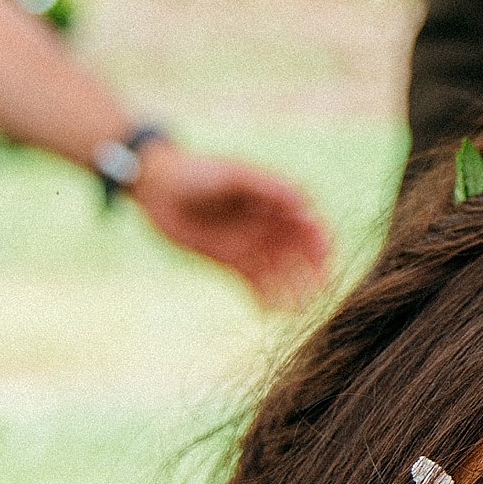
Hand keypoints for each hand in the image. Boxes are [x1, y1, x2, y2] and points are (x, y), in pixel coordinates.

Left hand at [131, 144, 332, 310]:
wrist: (156, 186)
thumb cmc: (197, 171)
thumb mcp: (234, 175)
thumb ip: (270, 189)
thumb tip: (307, 207)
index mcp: (276, 199)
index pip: (310, 223)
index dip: (321, 241)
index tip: (326, 259)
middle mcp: (270, 223)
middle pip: (301, 252)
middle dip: (312, 273)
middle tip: (318, 294)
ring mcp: (252, 243)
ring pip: (280, 271)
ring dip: (291, 290)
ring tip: (297, 310)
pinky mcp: (233, 260)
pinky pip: (254, 282)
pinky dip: (264, 297)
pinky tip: (268, 312)